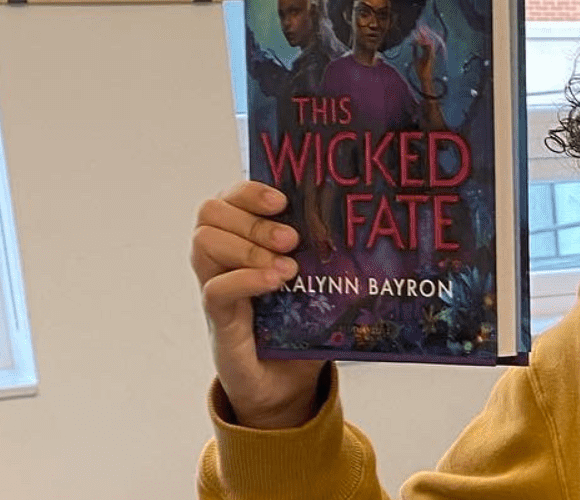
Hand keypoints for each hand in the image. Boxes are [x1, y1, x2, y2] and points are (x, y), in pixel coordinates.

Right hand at [191, 182, 325, 428]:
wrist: (287, 389)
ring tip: (288, 265)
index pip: (228, 199)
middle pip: (210, 213)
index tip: (284, 199)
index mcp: (243, 245)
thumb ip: (329, 258)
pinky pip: (216, 289)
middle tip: (292, 238)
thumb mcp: (318, 287)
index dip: (250, 190)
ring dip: (249, 247)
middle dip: (253, 218)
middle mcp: (222, 263)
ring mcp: (218, 291)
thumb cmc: (302, 330)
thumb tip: (374, 228)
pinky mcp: (220, 323)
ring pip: (205, 243)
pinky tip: (278, 281)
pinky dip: (248, 278)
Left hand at [414, 25, 438, 92]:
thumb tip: (412, 44)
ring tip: (418, 31)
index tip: (420, 25)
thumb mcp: (416, 58)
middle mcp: (431, 51)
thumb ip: (415, 51)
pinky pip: (428, 48)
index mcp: (428, 51)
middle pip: (429, 38)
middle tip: (419, 24)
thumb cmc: (421, 69)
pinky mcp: (430, 57)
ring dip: (423, 36)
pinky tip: (417, 40)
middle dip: (424, 31)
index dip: (424, 32)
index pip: (427, 39)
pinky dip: (423, 43)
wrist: (424, 78)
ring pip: (429, 42)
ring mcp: (431, 54)